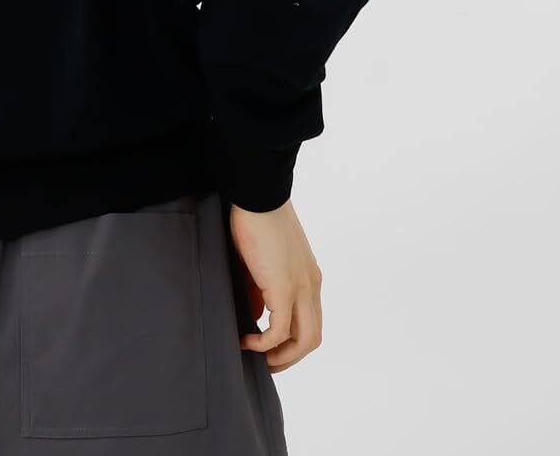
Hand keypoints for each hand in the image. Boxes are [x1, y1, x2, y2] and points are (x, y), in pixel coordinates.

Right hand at [228, 198, 322, 372]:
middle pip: (312, 338)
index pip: (310, 320)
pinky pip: (279, 330)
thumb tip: (258, 316)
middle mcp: (311, 285)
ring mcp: (301, 288)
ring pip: (304, 340)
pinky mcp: (284, 288)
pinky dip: (264, 342)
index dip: (292, 340)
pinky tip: (246, 339)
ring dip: (282, 357)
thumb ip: (262, 291)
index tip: (270, 347)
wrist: (257, 195)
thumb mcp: (261, 262)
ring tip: (258, 358)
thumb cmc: (255, 220)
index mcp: (308, 277)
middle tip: (266, 363)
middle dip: (290, 358)